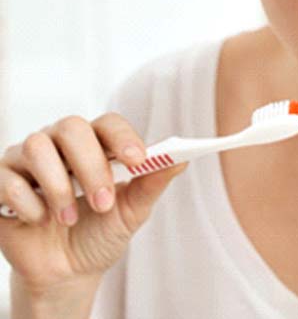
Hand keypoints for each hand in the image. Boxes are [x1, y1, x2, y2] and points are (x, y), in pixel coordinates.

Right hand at [0, 113, 187, 295]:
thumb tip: (182, 158)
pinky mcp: (2, 181)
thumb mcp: (132, 212)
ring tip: (69, 218)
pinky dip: (27, 201)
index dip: (123, 138)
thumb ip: (152, 183)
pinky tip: (39, 220)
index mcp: (96, 143)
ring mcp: (29, 159)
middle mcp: (61, 143)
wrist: (65, 273)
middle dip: (91, 165)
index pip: (108, 123)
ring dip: (58, 185)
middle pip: (72, 127)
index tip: (139, 160)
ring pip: (37, 145)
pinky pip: (8, 177)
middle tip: (103, 202)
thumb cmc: (100, 232)